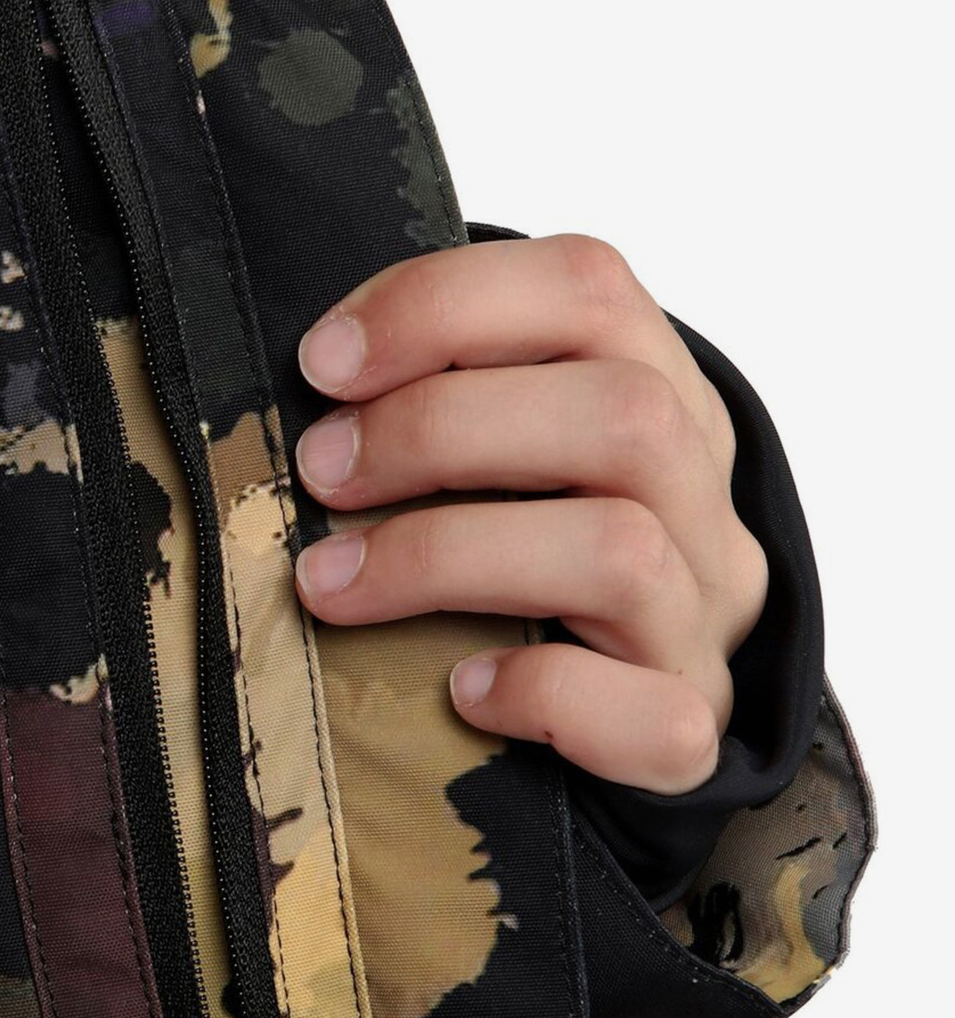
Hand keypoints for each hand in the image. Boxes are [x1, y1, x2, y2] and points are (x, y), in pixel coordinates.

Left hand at [291, 234, 769, 793]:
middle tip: (319, 469)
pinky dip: (543, 693)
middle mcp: (700, 495)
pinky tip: (459, 691)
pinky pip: (651, 715)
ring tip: (328, 580)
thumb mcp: (499, 445)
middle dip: (439, 429)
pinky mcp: (690, 729)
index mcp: (659, 390)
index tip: (324, 362)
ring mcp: (705, 617)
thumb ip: (442, 394)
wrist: (622, 705)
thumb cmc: (518, 550)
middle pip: (622, 412)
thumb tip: (312, 377)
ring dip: (446, 554)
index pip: (589, 289)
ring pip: (621, 550)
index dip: (444, 304)